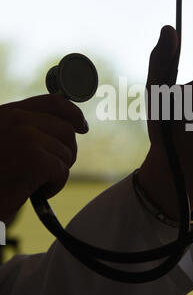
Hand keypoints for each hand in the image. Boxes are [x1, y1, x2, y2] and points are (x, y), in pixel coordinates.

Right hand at [0, 95, 87, 221]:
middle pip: (66, 130)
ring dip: (57, 172)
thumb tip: (72, 125)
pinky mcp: (33, 158)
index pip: (53, 102)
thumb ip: (30, 127)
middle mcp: (15, 118)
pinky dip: (54, 186)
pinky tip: (35, 192)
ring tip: (35, 182)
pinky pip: (62, 170)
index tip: (83, 127)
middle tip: (52, 170)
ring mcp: (24, 136)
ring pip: (66, 151)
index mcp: (7, 113)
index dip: (74, 113)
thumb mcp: (7, 142)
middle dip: (67, 152)